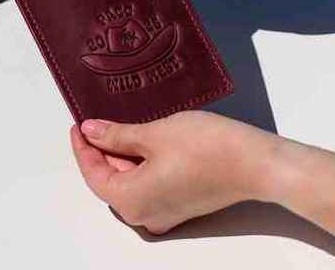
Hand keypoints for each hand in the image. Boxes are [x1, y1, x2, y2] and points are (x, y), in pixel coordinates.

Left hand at [69, 111, 278, 234]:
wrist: (255, 162)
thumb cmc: (208, 148)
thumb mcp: (154, 133)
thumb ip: (117, 135)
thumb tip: (91, 132)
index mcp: (131, 200)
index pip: (93, 174)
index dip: (83, 147)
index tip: (78, 124)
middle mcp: (145, 214)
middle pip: (111, 181)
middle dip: (102, 151)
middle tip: (97, 120)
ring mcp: (165, 213)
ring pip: (131, 183)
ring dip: (123, 156)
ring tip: (120, 124)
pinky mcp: (181, 205)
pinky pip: (150, 185)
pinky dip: (142, 164)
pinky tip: (144, 140)